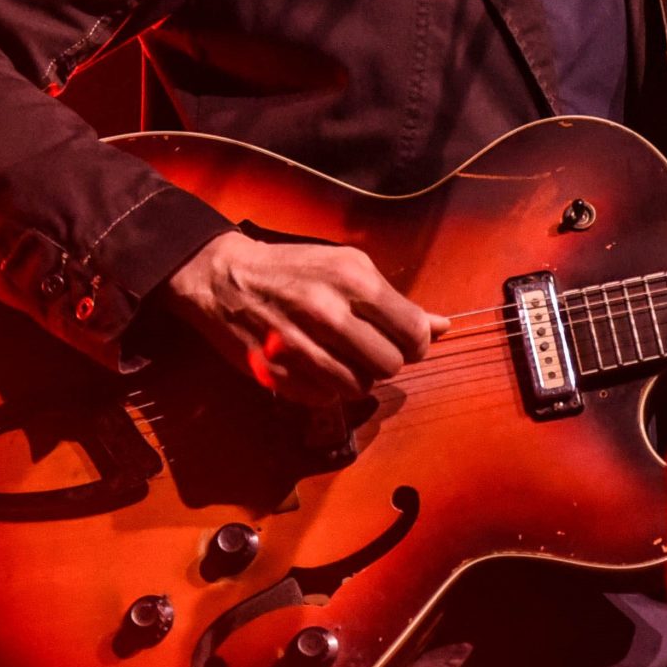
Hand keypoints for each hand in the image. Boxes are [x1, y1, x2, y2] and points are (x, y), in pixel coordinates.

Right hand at [160, 231, 449, 406]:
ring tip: (342, 358)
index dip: (416, 344)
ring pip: (359, 388)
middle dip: (386, 362)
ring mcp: (299, 345)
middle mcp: (327, 312)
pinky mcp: (275, 372)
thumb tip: (442, 327)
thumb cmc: (294, 270)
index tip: (404, 341)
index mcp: (353, 279)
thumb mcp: (348, 268)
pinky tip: (318, 367)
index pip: (412, 332)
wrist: (225, 277)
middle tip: (370, 350)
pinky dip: (328, 389)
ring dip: (357, 378)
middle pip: (390, 365)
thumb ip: (396, 302)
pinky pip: (325, 399)